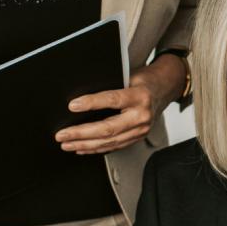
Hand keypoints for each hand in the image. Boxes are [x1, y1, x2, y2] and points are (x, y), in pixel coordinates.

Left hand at [54, 57, 186, 154]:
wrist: (164, 89)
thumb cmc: (144, 81)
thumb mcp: (129, 76)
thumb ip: (111, 86)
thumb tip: (83, 97)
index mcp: (140, 96)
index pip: (113, 100)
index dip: (91, 103)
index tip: (73, 106)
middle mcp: (142, 115)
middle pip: (108, 128)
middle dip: (81, 133)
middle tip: (63, 134)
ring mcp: (141, 129)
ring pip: (109, 142)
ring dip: (85, 145)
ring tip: (67, 144)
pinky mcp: (137, 137)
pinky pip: (114, 146)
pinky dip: (96, 149)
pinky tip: (82, 148)